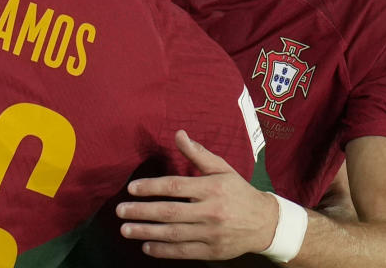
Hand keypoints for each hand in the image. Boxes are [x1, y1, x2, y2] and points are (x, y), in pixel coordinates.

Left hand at [116, 130, 279, 260]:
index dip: (151, 187)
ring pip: (173, 234)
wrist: (265, 223)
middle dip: (142, 212)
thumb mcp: (222, 169)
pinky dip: (163, 250)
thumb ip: (198, 154)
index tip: (131, 189)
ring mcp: (211, 233)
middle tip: (120, 211)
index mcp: (211, 188)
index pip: (175, 187)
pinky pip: (183, 251)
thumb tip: (179, 134)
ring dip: (146, 232)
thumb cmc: (239, 192)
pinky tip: (146, 246)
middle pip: (169, 212)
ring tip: (126, 230)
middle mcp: (210, 211)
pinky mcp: (212, 251)